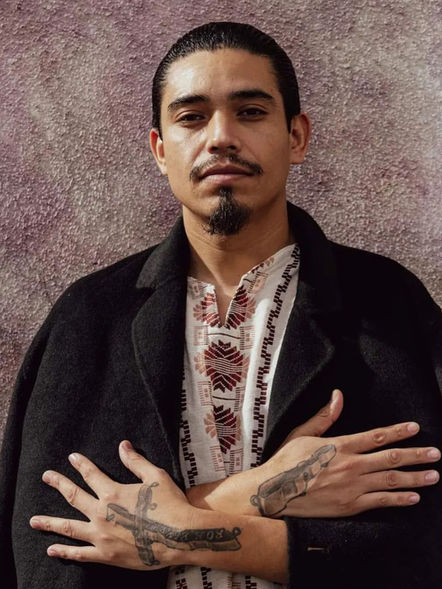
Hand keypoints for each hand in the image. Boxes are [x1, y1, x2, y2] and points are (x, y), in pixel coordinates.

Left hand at [30, 441, 235, 569]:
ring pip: (69, 528)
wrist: (180, 537)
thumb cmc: (170, 504)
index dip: (81, 464)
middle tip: (46, 477)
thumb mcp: (155, 477)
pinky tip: (52, 550)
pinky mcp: (106, 555)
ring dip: (50, 523)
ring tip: (33, 521)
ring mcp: (101, 536)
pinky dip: (64, 552)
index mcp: (113, 493)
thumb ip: (136, 462)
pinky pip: (80, 554)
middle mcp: (102, 513)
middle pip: (74, 497)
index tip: (72, 457)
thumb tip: (122, 445)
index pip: (91, 474)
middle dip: (59, 484)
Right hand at [254, 389, 440, 517]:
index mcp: (340, 445)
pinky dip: (399, 499)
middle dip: (416, 455)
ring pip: (390, 481)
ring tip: (433, 475)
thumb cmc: (287, 461)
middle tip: (435, 453)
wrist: (275, 491)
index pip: (376, 436)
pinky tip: (414, 497)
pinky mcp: (350, 505)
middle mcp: (350, 465)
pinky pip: (380, 502)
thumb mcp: (302, 433)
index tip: (415, 428)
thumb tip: (338, 395)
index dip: (397, 432)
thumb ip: (324, 417)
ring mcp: (351, 487)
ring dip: (415, 478)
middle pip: (390, 458)